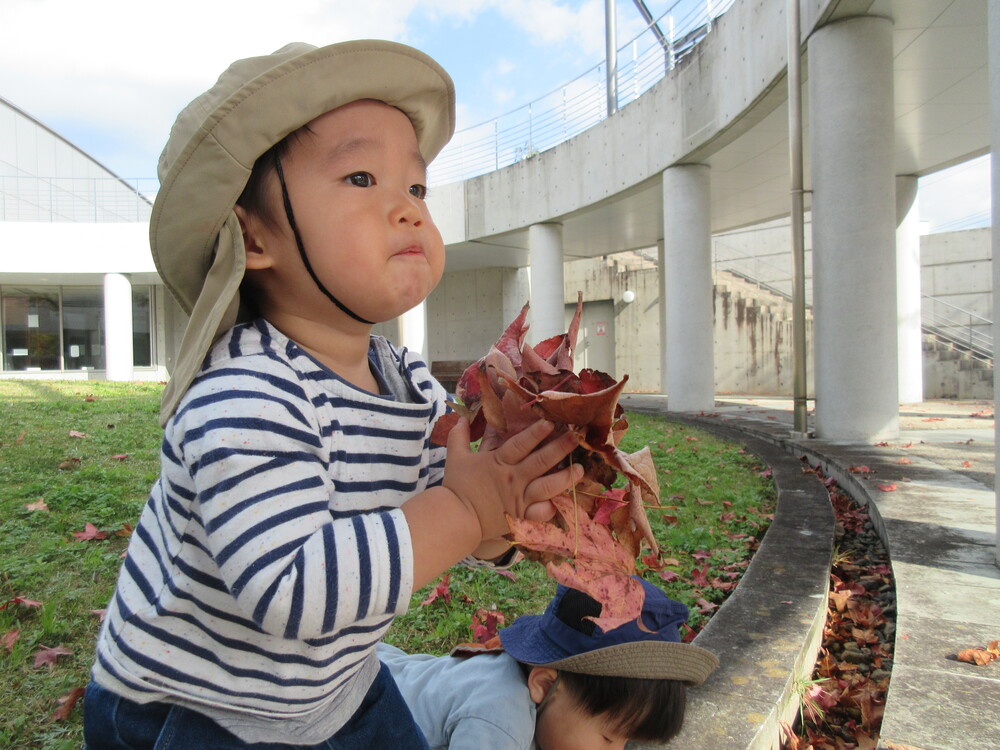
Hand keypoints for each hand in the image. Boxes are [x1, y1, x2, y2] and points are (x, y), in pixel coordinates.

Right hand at [442, 418, 581, 539]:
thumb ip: (459, 437)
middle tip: (575, 437)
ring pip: (547, 487)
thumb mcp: (455, 457)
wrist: (455, 519)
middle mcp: (513, 479)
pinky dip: (552, 509)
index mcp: (498, 462)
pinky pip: (541, 513)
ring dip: (565, 478)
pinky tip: (563, 502)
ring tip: (581, 469)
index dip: (536, 433)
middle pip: (540, 462)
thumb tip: (460, 418)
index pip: (520, 444)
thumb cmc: (457, 487)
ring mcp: (519, 498)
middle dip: (559, 448)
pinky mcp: (521, 516)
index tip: (551, 421)